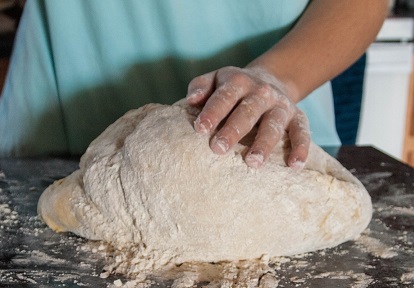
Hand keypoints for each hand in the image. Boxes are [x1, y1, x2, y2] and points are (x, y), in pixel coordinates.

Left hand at [186, 66, 309, 169]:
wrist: (270, 80)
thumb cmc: (234, 88)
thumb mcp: (215, 79)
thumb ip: (200, 87)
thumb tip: (191, 101)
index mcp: (238, 82)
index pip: (224, 96)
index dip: (212, 112)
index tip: (200, 129)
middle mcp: (262, 92)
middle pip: (247, 112)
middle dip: (233, 130)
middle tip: (218, 149)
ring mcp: (281, 105)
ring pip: (273, 124)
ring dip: (263, 143)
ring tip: (252, 162)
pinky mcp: (298, 117)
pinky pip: (302, 132)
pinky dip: (301, 148)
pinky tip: (294, 165)